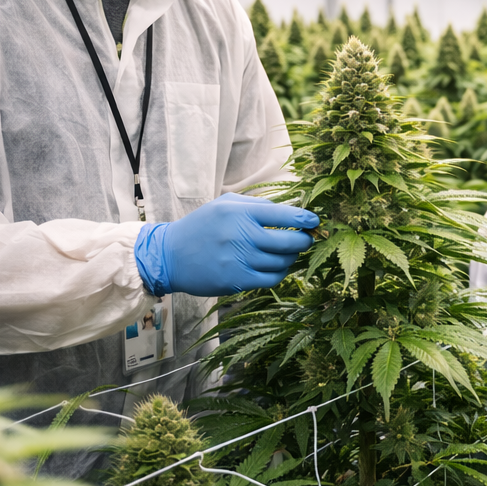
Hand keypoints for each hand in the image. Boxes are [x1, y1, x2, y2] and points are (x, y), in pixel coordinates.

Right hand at [135, 193, 318, 296]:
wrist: (171, 255)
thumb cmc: (202, 226)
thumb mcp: (225, 204)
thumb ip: (257, 205)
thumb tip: (291, 209)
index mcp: (240, 212)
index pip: (285, 214)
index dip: (306, 218)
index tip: (315, 221)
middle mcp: (242, 236)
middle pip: (290, 241)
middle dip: (304, 240)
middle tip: (306, 238)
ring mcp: (240, 260)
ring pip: (284, 262)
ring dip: (292, 257)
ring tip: (289, 252)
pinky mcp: (238, 281)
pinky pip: (273, 279)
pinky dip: (281, 273)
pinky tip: (278, 266)